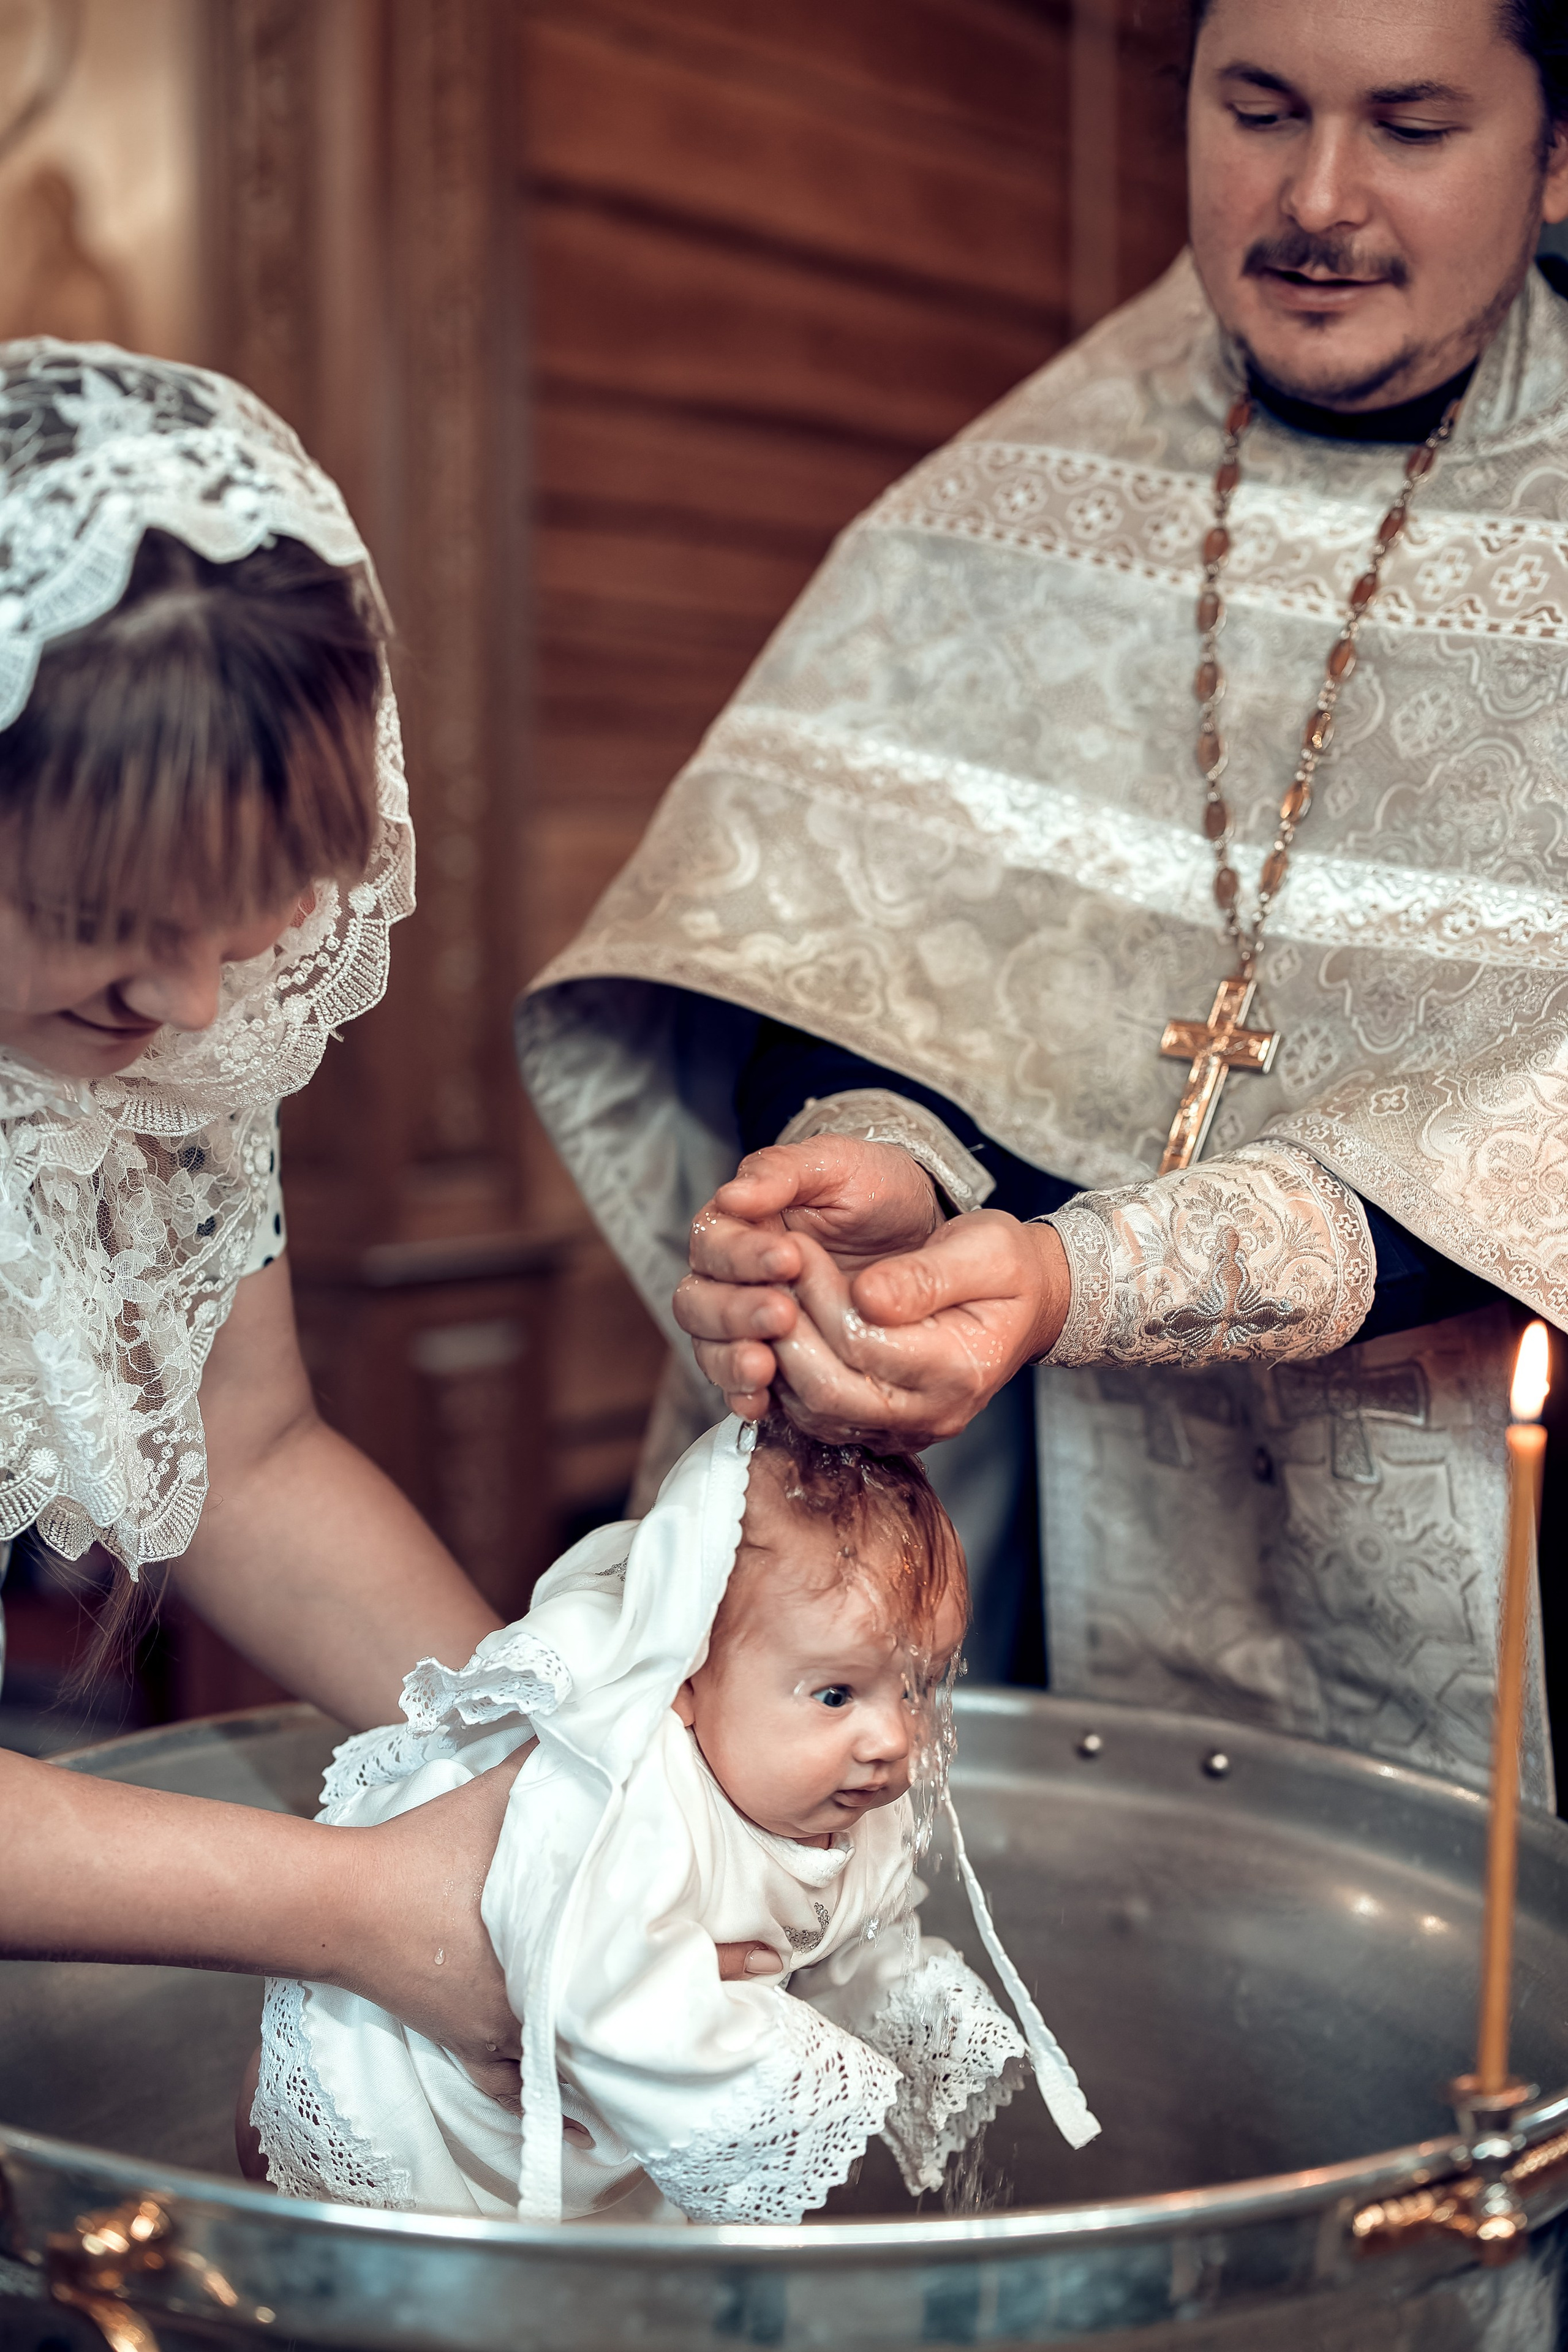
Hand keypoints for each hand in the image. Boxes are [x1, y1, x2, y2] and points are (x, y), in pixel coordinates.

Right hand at [328, 1755, 786, 2113]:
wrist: (347, 1900)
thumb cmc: (432, 1843)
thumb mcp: (509, 1785)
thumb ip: (577, 1749)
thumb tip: (643, 1705)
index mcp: (568, 1932)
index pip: (664, 1949)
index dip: (723, 1953)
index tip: (771, 1955)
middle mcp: (548, 1993)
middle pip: (637, 2007)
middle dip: (689, 1999)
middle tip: (740, 1997)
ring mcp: (506, 2026)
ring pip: (589, 2055)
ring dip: (630, 2051)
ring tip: (678, 2054)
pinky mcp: (468, 2043)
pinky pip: (519, 2089)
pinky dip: (559, 2107)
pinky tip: (590, 2130)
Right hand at [675, 1138, 944, 1414]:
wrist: (916, 1231)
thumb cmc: (872, 1189)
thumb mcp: (837, 1166)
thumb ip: (783, 1172)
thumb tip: (732, 1196)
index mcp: (735, 1225)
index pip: (712, 1243)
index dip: (742, 1256)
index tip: (789, 1259)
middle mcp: (728, 1277)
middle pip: (697, 1302)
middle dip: (734, 1312)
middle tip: (782, 1313)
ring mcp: (744, 1324)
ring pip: (709, 1347)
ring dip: (731, 1359)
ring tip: (765, 1365)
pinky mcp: (771, 1360)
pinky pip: (738, 1385)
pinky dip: (743, 1395)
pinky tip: (762, 1401)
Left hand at [765, 1217, 1070, 1449]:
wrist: (1028, 1307)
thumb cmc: (1008, 1272)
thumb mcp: (987, 1250)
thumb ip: (927, 1275)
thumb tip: (867, 1295)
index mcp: (959, 1366)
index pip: (862, 1342)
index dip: (818, 1295)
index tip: (797, 1247)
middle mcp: (931, 1412)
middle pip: (828, 1391)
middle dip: (787, 1331)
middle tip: (769, 1275)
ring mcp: (905, 1430)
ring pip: (814, 1412)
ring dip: (779, 1357)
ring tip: (771, 1299)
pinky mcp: (882, 1431)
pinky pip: (817, 1419)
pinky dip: (789, 1379)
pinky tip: (785, 1332)